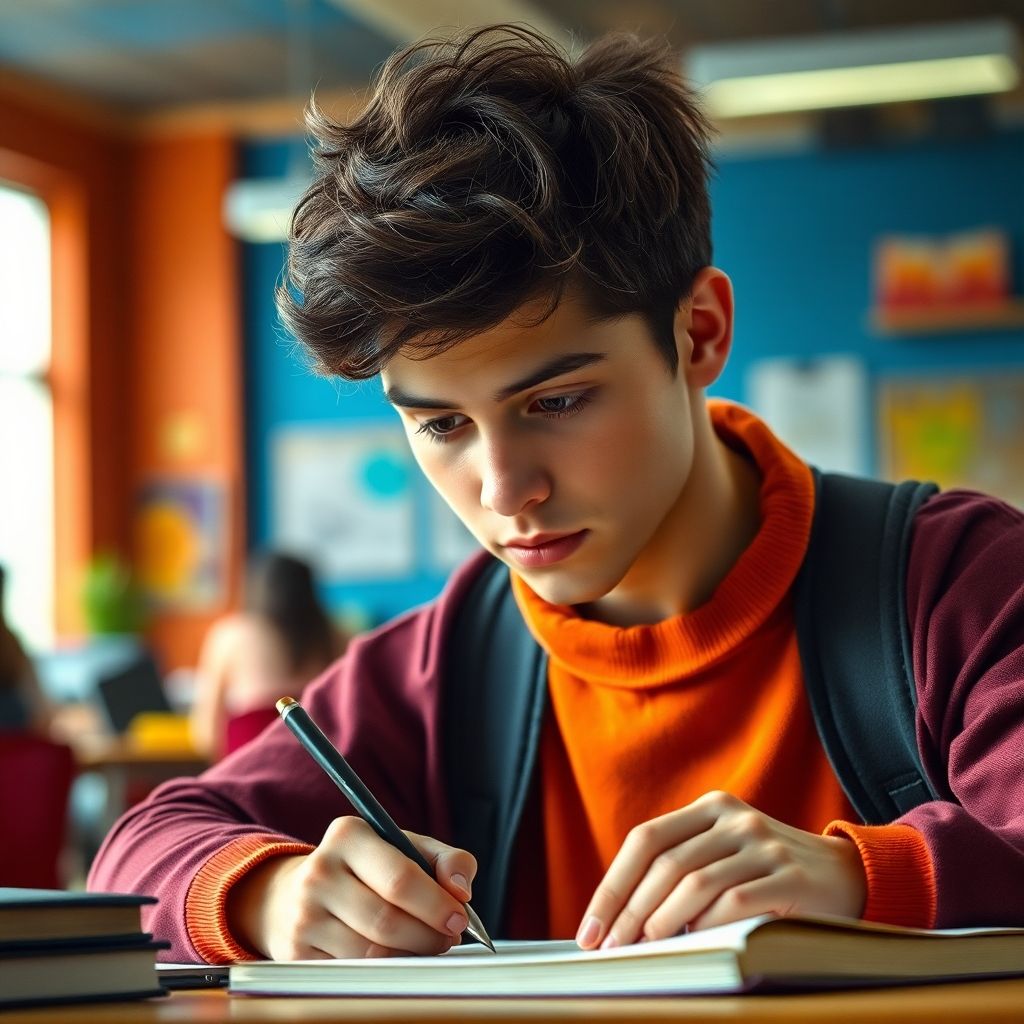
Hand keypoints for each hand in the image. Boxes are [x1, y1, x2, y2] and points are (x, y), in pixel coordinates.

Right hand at [229, 816, 476, 959]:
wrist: (295, 893)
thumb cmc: (366, 869)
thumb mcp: (405, 848)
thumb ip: (446, 860)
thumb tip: (462, 890)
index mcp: (348, 835)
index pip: (400, 878)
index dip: (436, 905)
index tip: (460, 918)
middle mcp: (319, 872)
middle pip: (388, 921)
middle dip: (428, 935)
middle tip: (447, 937)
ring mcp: (304, 914)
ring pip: (372, 953)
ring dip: (410, 956)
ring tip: (425, 945)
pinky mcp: (297, 952)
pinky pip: (354, 972)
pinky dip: (384, 970)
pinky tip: (395, 956)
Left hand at [576, 791, 865, 949]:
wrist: (848, 874)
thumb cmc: (770, 874)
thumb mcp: (725, 854)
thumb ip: (682, 868)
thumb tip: (621, 920)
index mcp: (710, 808)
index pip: (645, 839)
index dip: (612, 885)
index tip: (591, 928)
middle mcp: (733, 818)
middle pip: (664, 863)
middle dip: (630, 911)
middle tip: (612, 948)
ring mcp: (763, 843)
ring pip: (694, 882)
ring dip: (661, 922)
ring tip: (647, 950)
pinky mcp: (790, 874)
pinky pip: (734, 901)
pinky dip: (707, 926)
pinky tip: (695, 943)